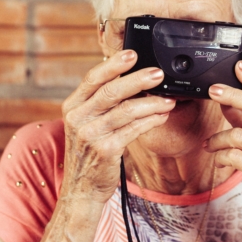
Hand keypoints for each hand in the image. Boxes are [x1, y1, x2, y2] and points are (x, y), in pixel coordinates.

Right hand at [60, 50, 175, 202]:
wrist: (81, 188)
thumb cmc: (89, 150)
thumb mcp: (87, 123)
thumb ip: (102, 102)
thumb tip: (133, 79)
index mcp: (73, 106)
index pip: (93, 78)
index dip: (113, 65)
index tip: (132, 53)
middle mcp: (78, 118)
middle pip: (112, 91)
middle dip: (138, 80)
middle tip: (158, 73)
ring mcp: (91, 135)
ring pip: (127, 111)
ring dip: (152, 103)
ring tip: (168, 99)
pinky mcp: (106, 150)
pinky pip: (134, 130)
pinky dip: (151, 120)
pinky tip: (162, 115)